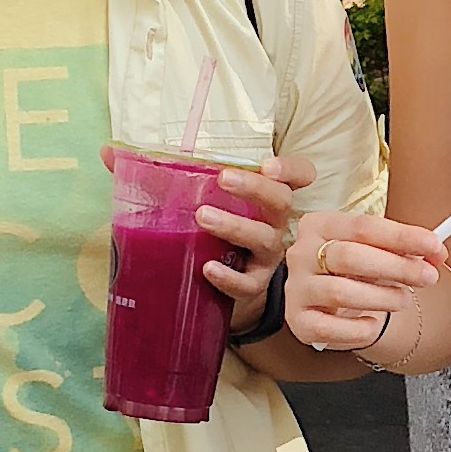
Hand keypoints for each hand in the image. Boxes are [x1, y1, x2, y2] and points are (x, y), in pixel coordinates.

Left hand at [196, 151, 314, 322]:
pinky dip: (229, 276)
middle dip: (255, 187)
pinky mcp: (255, 285)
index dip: (290, 169)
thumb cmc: (222, 235)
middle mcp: (275, 225)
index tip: (268, 165)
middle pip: (281, 201)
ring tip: (203, 216)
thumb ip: (203, 186)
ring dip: (234, 226)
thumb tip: (152, 167)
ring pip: (264, 239)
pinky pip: (247, 283)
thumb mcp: (220, 207)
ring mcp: (268, 256)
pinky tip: (208, 267)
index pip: (298, 177)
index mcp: (269, 200)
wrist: (231, 287)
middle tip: (223, 178)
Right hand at [283, 202, 445, 354]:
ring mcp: (296, 288)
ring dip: (382, 298)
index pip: (363, 226)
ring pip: (340, 292)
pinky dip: (359, 329)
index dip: (402, 236)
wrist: (330, 304)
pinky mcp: (298, 321)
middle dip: (397, 268)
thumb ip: (409, 250)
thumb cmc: (357, 271)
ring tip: (402, 300)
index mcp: (320, 225)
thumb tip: (437, 252)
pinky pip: (330, 328)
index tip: (433, 245)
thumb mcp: (381, 252)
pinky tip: (373, 324)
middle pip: (350, 257)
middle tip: (428, 277)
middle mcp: (301, 253)